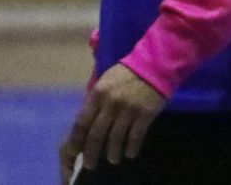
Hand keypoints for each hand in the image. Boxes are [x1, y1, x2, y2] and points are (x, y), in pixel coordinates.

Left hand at [59, 63, 166, 178]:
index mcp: (98, 95)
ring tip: (112, 160)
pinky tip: (130, 154)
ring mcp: (129, 109)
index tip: (75, 153)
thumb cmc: (127, 74)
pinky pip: (136, 136)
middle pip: (96, 135)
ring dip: (112, 153)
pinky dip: (131, 147)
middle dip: (92, 153)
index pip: (82, 123)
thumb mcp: (105, 82)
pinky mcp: (146, 113)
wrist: (155, 65)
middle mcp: (111, 103)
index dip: (77, 141)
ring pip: (115, 138)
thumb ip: (95, 101)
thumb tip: (86, 124)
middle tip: (91, 165)